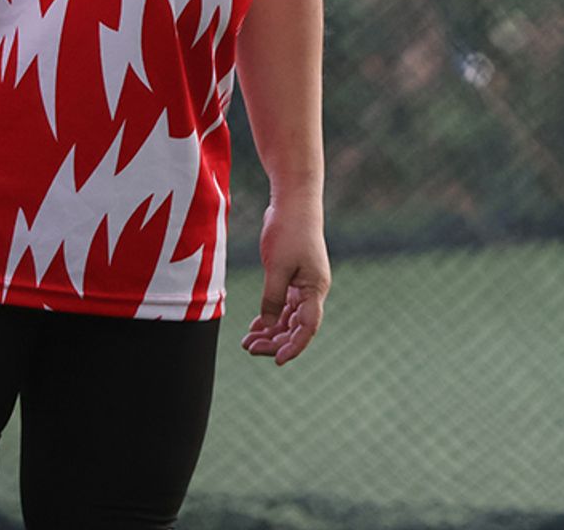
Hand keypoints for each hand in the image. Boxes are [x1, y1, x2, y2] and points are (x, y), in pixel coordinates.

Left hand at [241, 201, 328, 366]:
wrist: (293, 202)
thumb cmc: (289, 230)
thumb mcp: (277, 267)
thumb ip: (273, 299)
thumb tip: (269, 326)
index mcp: (316, 288)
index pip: (308, 328)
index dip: (294, 347)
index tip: (277, 361)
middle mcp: (313, 290)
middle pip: (297, 327)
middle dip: (275, 341)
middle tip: (250, 349)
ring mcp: (304, 284)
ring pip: (289, 318)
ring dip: (271, 331)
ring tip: (248, 342)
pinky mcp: (294, 277)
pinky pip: (284, 305)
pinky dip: (270, 317)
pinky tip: (256, 326)